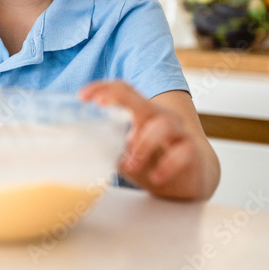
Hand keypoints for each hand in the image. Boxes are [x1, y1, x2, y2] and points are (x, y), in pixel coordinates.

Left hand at [78, 80, 210, 197]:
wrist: (188, 180)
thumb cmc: (151, 162)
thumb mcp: (123, 154)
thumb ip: (106, 146)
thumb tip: (77, 148)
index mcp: (141, 113)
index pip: (123, 91)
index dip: (102, 88)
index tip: (81, 96)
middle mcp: (160, 117)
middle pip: (141, 100)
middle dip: (119, 98)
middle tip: (100, 105)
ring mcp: (178, 132)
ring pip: (163, 124)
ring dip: (143, 143)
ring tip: (130, 163)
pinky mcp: (192, 152)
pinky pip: (182, 152)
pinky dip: (167, 165)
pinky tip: (155, 178)